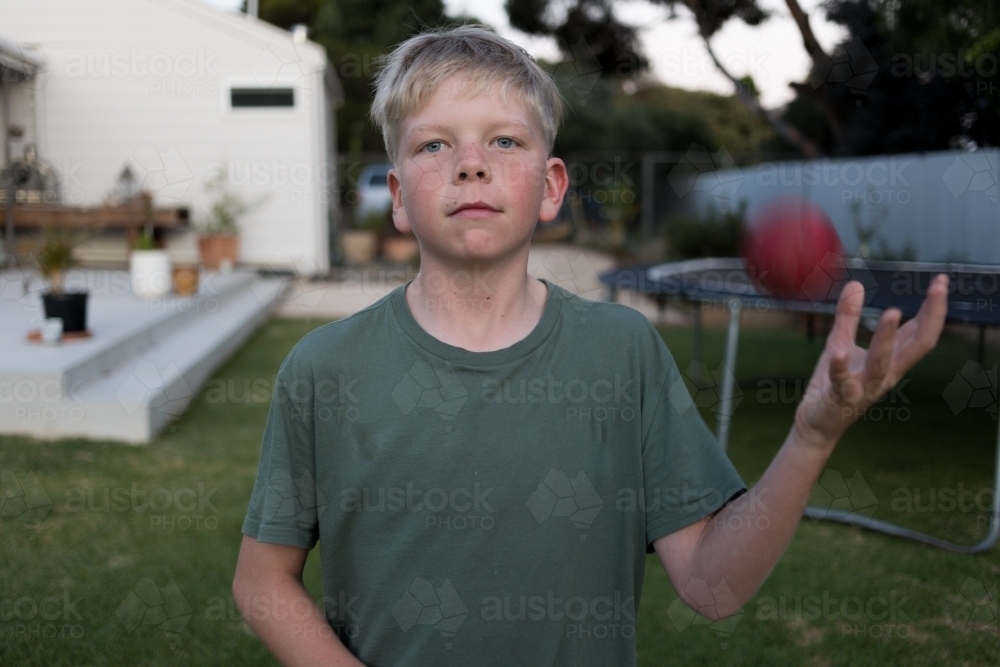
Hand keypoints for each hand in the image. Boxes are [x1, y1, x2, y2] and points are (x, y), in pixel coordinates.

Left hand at [794, 274, 949, 448]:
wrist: (816, 423)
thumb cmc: (833, 384)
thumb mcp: (840, 343)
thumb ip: (849, 317)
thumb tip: (856, 283)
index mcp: (889, 361)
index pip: (919, 332)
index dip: (933, 308)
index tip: (941, 280)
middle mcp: (885, 374)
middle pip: (916, 345)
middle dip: (930, 317)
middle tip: (938, 288)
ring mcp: (864, 387)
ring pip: (883, 363)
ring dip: (888, 338)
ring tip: (893, 312)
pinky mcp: (840, 397)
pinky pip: (842, 382)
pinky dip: (840, 368)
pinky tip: (838, 353)